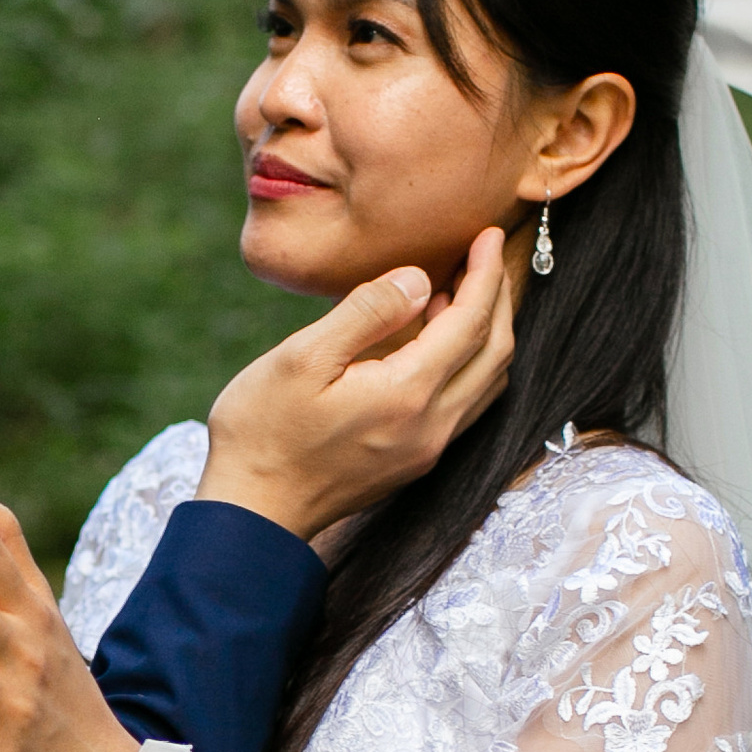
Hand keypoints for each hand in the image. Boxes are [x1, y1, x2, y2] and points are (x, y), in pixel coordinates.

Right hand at [199, 226, 517, 540]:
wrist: (253, 515)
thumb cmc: (263, 433)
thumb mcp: (301, 358)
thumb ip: (366, 314)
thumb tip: (418, 280)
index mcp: (408, 394)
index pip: (472, 322)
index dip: (486, 274)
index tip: (488, 235)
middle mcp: (432, 426)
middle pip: (495, 354)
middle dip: (498, 299)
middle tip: (484, 257)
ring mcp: (428, 450)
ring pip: (487, 383)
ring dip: (486, 334)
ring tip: (460, 294)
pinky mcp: (415, 462)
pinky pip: (465, 404)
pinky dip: (467, 364)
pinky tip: (435, 344)